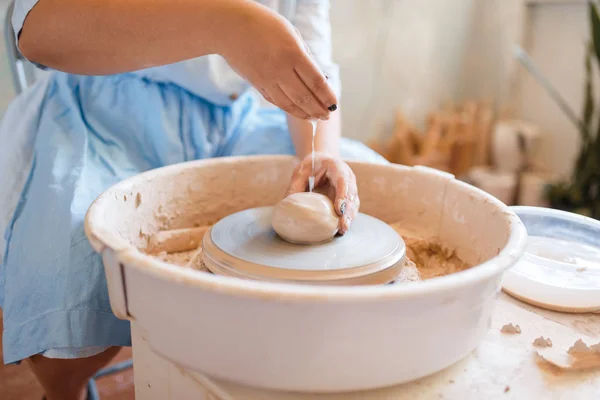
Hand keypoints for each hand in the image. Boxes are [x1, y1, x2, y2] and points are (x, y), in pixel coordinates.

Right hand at [220, 3, 336, 119]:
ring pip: (289, 104)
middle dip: (319, 109)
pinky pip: (276, 101)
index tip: (334, 104)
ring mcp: (267, 80)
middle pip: (304, 98)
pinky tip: (298, 111)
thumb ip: (305, 55)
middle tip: (327, 115)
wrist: (229, 26)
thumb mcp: (290, 33)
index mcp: (293, 53)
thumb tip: (319, 77)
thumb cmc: (263, 24)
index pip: (316, 82)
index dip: (327, 96)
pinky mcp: (257, 85)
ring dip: (305, 113)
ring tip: (315, 117)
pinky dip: (289, 108)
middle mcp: (280, 69)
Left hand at [286, 153, 358, 233]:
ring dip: (350, 216)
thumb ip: (294, 187)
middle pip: (351, 193)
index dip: (343, 194)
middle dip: (348, 210)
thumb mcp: (300, 172)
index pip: (342, 179)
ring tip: (343, 229)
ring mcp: (350, 186)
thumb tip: (285, 206)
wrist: (321, 160)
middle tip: (343, 225)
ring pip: (353, 202)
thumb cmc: (310, 166)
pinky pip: (351, 207)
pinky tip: (342, 227)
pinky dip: (348, 217)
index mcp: (336, 166)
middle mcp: (347, 176)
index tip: (339, 209)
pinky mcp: (348, 196)